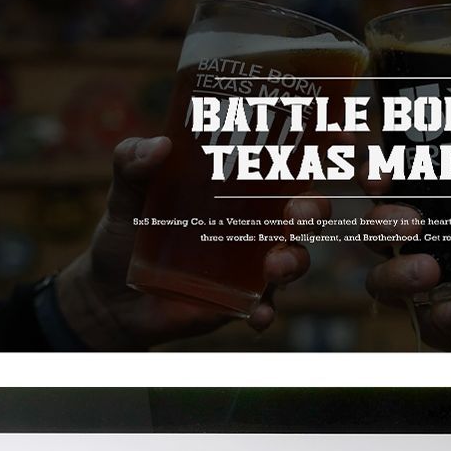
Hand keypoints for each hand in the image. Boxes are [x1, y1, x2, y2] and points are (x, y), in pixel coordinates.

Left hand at [54, 136, 322, 349]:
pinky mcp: (240, 300)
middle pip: (308, 209)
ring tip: (273, 266)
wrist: (107, 293)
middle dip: (314, 209)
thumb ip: (132, 162)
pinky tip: (257, 313)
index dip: (327, 146)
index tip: (342, 137)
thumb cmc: (126, 230)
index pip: (292, 159)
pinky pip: (265, 306)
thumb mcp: (125, 191)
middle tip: (295, 215)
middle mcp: (256, 219)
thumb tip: (157, 147)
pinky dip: (265, 310)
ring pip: (296, 257)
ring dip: (294, 260)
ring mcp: (252, 262)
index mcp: (241, 183)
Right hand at [364, 165, 450, 351]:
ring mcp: (438, 288)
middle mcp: (437, 244)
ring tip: (428, 271)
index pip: (404, 186)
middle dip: (383, 223)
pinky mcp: (449, 327)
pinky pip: (426, 323)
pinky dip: (442, 314)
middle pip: (380, 231)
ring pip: (384, 280)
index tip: (381, 175)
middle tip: (410, 224)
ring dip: (396, 273)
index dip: (381, 176)